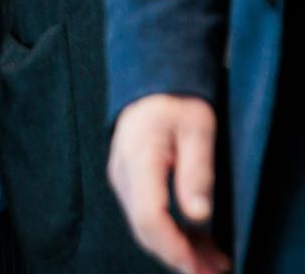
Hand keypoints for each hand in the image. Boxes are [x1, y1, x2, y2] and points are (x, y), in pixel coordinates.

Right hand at [108, 95, 230, 273]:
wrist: (152, 83)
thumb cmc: (177, 102)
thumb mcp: (198, 129)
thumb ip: (197, 171)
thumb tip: (197, 216)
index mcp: (138, 156)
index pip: (149, 215)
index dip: (174, 247)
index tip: (200, 265)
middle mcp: (122, 172)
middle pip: (145, 229)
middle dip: (180, 257)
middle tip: (216, 271)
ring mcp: (122, 178)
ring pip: (145, 228)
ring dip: (178, 250)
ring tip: (215, 262)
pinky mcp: (129, 182)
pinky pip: (146, 217)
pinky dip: (171, 235)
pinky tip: (198, 243)